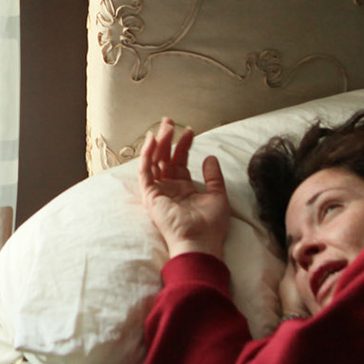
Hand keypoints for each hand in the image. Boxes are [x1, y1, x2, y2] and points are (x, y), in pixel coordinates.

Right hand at [138, 117, 230, 259]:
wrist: (201, 243)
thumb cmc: (210, 226)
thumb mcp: (218, 196)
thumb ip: (213, 177)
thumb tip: (210, 157)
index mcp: (183, 189)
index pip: (179, 161)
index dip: (183, 145)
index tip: (190, 131)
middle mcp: (169, 188)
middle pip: (165, 158)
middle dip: (167, 139)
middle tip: (170, 121)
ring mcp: (159, 192)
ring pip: (154, 161)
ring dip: (158, 143)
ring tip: (165, 126)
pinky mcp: (151, 195)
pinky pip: (145, 172)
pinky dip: (147, 155)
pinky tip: (152, 140)